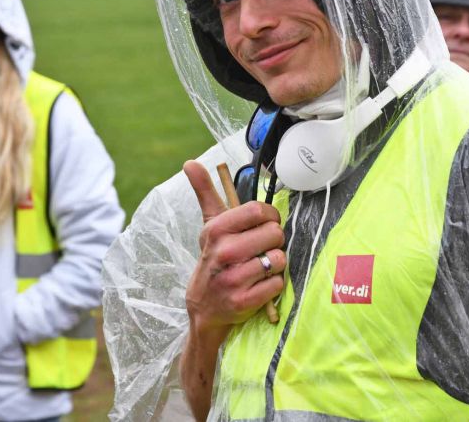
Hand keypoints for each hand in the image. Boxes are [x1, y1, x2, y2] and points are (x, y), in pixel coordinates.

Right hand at [182, 160, 285, 344]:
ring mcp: (233, 278)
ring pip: (278, 259)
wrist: (205, 307)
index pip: (259, 211)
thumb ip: (205, 192)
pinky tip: (259, 284)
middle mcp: (224, 252)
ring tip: (260, 266)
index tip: (264, 223)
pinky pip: (277, 283)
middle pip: (274, 234)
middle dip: (274, 240)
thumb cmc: (214, 258)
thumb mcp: (209, 225)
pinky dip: (274, 284)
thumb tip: (189, 162)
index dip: (270, 216)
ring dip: (275, 263)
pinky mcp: (244, 301)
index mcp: (217, 230)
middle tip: (260, 248)